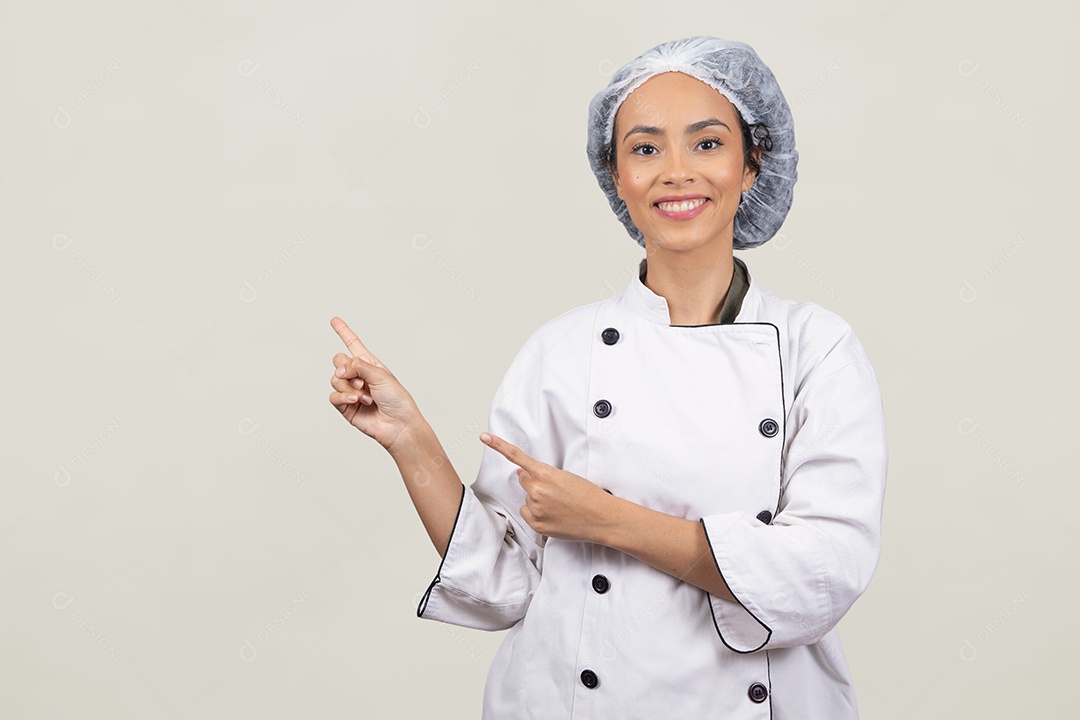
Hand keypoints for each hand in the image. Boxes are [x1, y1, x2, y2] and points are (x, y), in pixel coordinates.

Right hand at [328, 316, 421, 451]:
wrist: (398, 424)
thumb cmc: (396, 399)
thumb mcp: (380, 375)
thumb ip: (358, 366)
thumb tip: (338, 370)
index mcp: (370, 364)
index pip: (353, 344)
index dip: (344, 332)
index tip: (334, 320)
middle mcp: (358, 375)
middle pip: (338, 360)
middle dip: (346, 367)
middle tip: (361, 380)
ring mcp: (350, 390)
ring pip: (335, 378)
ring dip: (350, 387)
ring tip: (366, 396)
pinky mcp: (345, 406)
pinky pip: (333, 396)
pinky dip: (344, 397)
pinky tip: (357, 400)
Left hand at [480, 431, 611, 543]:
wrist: (601, 518)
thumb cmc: (588, 496)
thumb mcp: (566, 476)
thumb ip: (541, 474)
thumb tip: (521, 474)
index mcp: (545, 474)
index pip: (517, 457)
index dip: (498, 445)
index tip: (484, 437)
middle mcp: (536, 490)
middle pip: (524, 481)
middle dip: (535, 483)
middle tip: (556, 491)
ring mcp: (535, 508)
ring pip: (527, 499)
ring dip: (539, 500)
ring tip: (560, 505)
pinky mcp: (536, 524)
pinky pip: (528, 513)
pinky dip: (537, 514)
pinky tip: (554, 515)